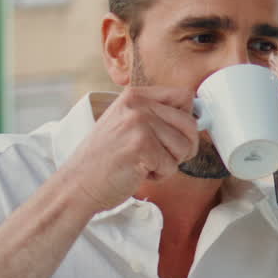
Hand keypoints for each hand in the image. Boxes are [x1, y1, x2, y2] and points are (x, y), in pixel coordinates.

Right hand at [61, 86, 198, 212]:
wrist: (78, 183)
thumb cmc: (106, 159)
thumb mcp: (127, 123)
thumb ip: (157, 116)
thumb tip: (198, 116)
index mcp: (135, 95)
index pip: (185, 96)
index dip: (187, 119)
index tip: (175, 135)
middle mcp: (137, 104)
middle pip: (190, 123)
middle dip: (183, 147)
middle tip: (160, 157)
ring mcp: (138, 124)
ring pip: (184, 146)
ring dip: (169, 163)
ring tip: (144, 163)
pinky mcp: (140, 146)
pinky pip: (172, 165)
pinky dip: (159, 175)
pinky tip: (138, 171)